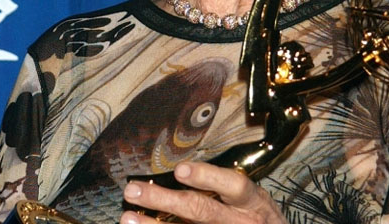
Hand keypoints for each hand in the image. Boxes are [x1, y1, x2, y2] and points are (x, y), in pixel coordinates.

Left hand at [120, 161, 286, 223]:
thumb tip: (180, 170)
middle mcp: (241, 223)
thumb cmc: (260, 221)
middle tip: (134, 190)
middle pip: (202, 211)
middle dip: (164, 200)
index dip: (207, 177)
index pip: (233, 185)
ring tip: (128, 218)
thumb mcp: (253, 202)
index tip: (179, 170)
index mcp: (252, 203)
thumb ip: (225, 189)